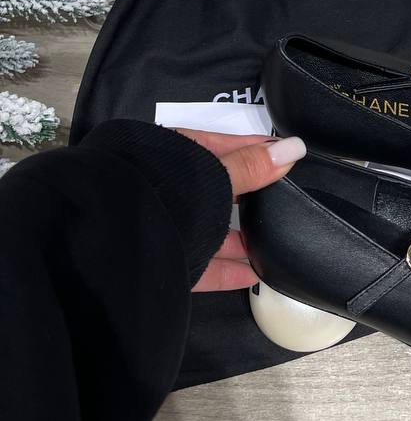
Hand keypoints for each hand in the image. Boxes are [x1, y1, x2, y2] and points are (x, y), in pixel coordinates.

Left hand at [176, 129, 305, 291]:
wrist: (106, 243)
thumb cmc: (161, 194)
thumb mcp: (214, 175)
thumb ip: (251, 166)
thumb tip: (294, 148)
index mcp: (177, 153)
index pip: (226, 145)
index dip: (259, 150)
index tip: (289, 156)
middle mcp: (169, 186)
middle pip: (218, 189)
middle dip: (250, 197)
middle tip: (285, 201)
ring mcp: (165, 223)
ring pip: (209, 227)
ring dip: (239, 236)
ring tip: (271, 242)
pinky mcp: (164, 258)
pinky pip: (202, 263)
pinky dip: (227, 269)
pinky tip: (253, 275)